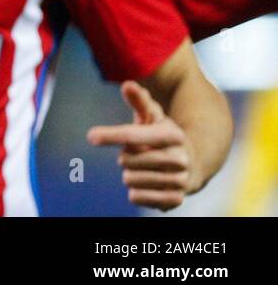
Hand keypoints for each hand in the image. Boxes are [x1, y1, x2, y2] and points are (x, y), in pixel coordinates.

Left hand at [87, 81, 196, 210]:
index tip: (91, 136)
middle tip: (139, 154)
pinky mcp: (175, 199)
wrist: (193, 164)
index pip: (133, 135)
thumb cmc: (162, 136)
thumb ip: (139, 101)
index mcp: (172, 135)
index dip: (111, 135)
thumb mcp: (153, 117)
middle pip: (126, 160)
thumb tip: (127, 84)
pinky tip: (146, 184)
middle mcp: (179, 158)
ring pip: (129, 179)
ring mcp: (179, 180)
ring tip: (145, 169)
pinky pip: (137, 197)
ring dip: (130, 174)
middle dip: (125, 157)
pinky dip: (135, 192)